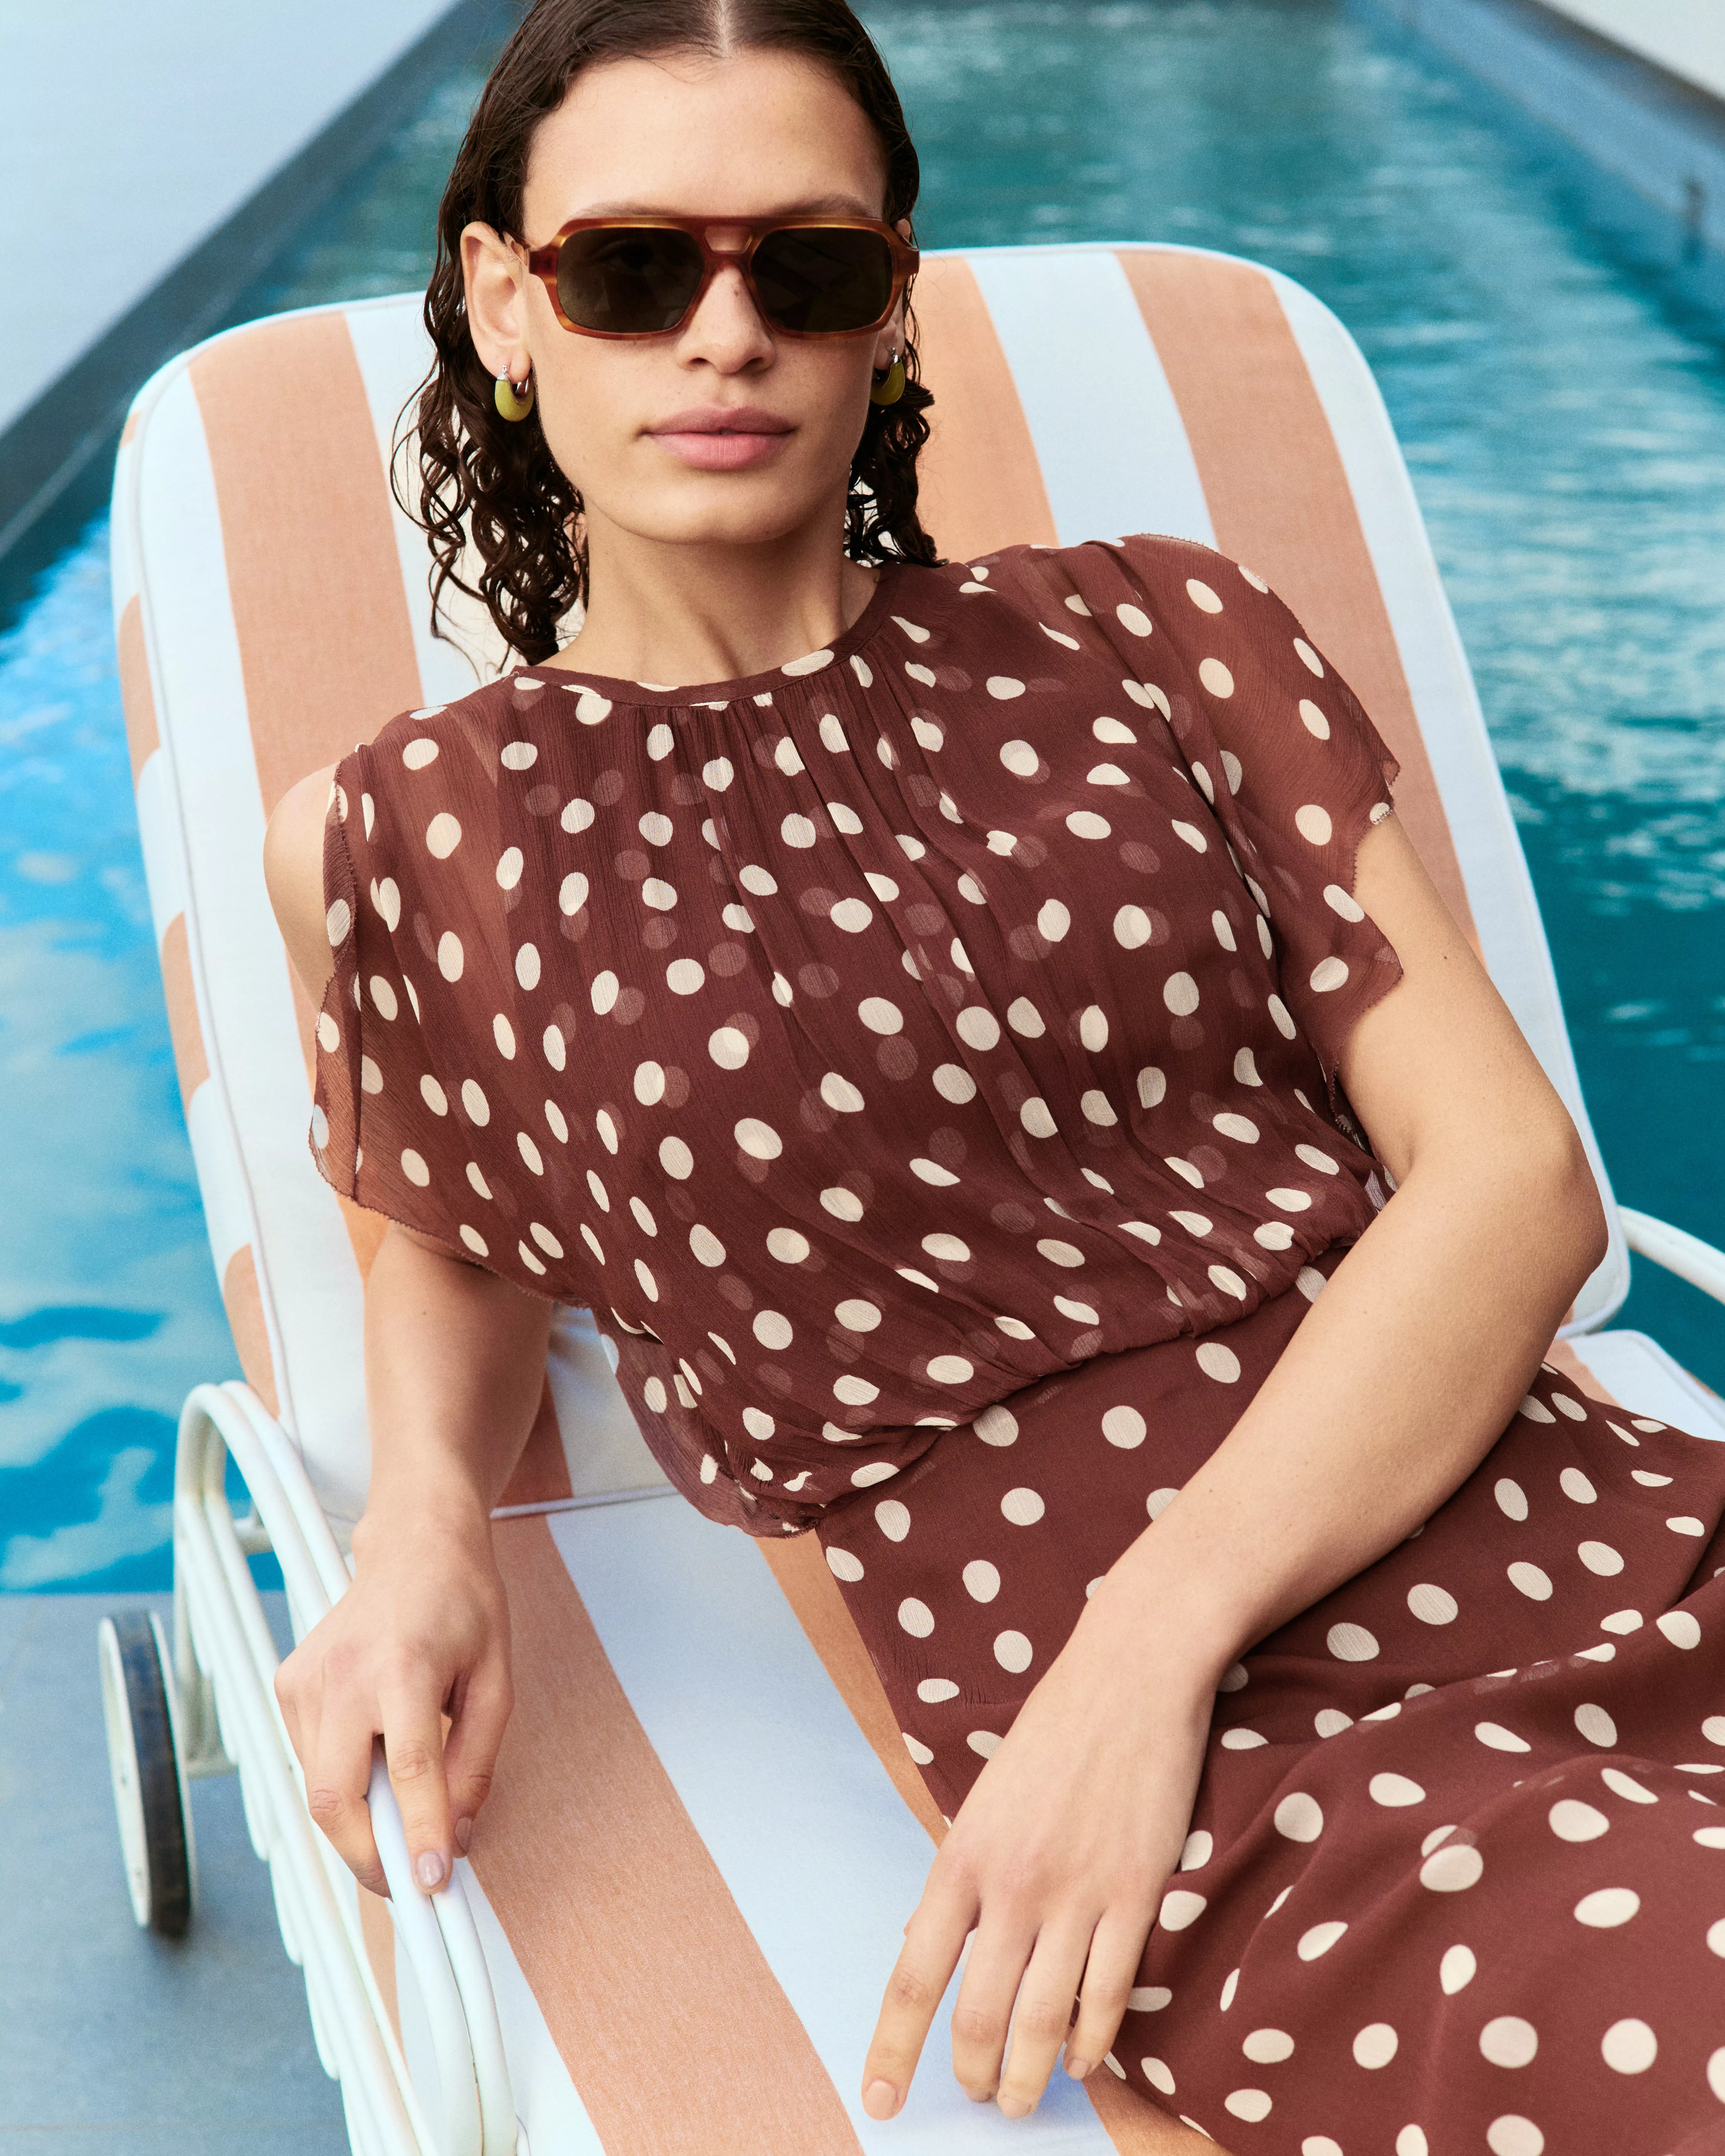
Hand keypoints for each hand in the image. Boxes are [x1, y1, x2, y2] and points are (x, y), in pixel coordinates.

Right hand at [273, 1500, 512, 1897]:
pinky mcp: (288, 1684)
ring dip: (357, 1822)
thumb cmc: (463, 1603)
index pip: (408, 1774)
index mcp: (402, 1667)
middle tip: (408, 1881)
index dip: (420, 1837)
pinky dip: (340, 1781)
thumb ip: (477, 1762)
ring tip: (399, 1814)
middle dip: (369, 1857)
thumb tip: (459, 1834)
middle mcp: (343, 1675)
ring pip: (317, 1789)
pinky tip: (372, 1757)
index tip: (433, 1885)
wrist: (416, 1543)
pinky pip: (309, 1760)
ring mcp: (305, 1680)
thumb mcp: (497, 1679)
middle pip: (337, 1799)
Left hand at [861, 1598, 1212, 2119]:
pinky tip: (1078, 2060)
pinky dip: (1089, 2042)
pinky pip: (1107, 1994)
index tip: (878, 2101)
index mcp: (963, 1858)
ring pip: (1042, 2023)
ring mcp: (1077, 1893)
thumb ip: (962, 1878)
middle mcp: (1013, 1885)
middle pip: (979, 2017)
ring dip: (1027, 2079)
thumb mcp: (985, 1803)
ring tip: (1020, 2102)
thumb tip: (928, 1945)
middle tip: (977, 2097)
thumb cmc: (1052, 1735)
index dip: (892, 2050)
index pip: (914, 1976)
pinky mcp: (1135, 1894)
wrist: (1128, 1678)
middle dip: (974, 2075)